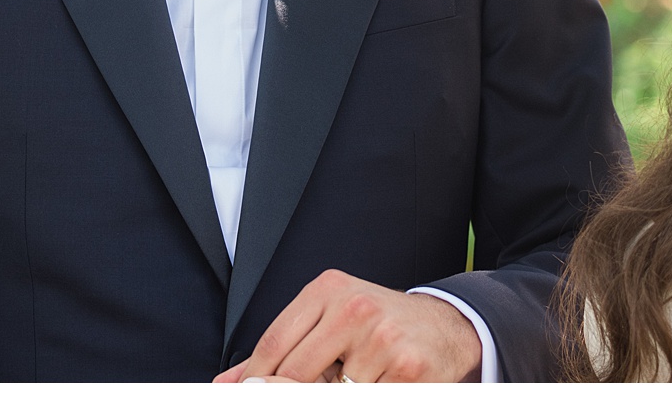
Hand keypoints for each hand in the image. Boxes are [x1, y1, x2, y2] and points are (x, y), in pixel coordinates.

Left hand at [213, 270, 482, 382]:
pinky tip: (377, 381)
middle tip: (316, 382)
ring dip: (336, 390)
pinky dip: (367, 392)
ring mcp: (382, 338)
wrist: (447, 326)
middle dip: (289, 390)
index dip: (254, 377)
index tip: (247, 391)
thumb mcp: (329, 320)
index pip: (274, 343)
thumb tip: (225, 383)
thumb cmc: (378, 325)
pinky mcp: (407, 368)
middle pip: (295, 373)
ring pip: (331, 392)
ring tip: (353, 376)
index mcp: (329, 289)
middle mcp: (354, 308)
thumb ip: (279, 351)